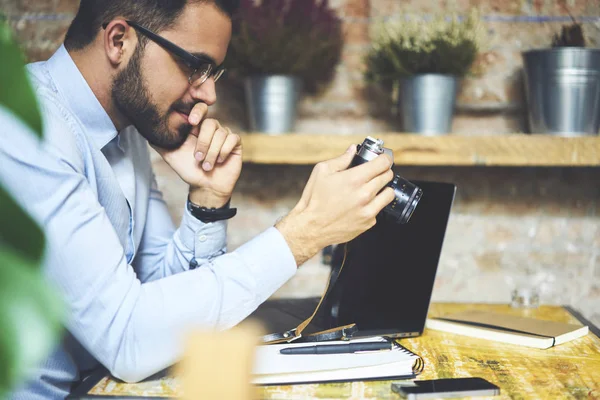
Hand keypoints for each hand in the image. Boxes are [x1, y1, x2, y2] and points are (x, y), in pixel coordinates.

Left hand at [152, 103, 241, 207]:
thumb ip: (160, 143)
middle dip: (203, 143)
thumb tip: (147, 131)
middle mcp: (211, 129)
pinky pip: (232, 139)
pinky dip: (224, 152)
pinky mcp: (235, 143)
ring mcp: (224, 135)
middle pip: (211, 123)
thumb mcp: (171, 156)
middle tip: (198, 159)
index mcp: (197, 127)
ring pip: (221, 134)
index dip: (198, 111)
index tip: (192, 122)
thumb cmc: (189, 171)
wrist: (206, 187)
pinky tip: (220, 161)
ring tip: (207, 166)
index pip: (200, 109)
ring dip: (212, 153)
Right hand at [275, 145, 394, 265]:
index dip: (384, 158)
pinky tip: (362, 205)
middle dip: (383, 172)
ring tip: (373, 189)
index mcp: (354, 179)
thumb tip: (352, 150)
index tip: (382, 159)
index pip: (383, 163)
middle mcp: (364, 194)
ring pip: (389, 194)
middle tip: (375, 173)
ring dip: (384, 189)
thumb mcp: (322, 172)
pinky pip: (379, 210)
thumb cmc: (314, 200)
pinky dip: (374, 206)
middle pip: (388, 176)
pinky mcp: (368, 222)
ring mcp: (368, 210)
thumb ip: (341, 159)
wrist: (311, 228)